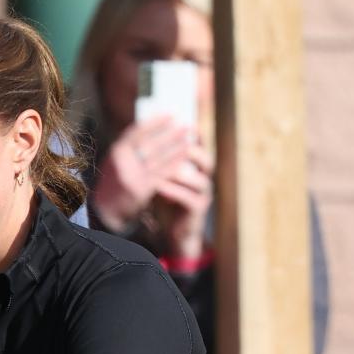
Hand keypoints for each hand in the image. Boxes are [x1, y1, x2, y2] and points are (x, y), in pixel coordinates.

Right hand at [92, 117, 191, 233]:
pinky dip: (174, 164)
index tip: (171, 113)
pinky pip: (161, 174)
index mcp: (116, 152)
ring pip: (159, 159)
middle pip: (151, 144)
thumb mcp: (116, 160)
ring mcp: (132, 176)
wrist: (104, 211)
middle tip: (187, 125)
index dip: (155, 122)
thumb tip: (150, 126)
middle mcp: (123, 163)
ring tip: (189, 139)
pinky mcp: (141, 190)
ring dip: (176, 148)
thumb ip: (129, 146)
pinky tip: (183, 157)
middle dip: (171, 134)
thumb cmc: (114, 181)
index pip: (137, 131)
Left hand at [152, 140, 214, 260]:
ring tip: (165, 167)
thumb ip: (161, 161)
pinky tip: (159, 187)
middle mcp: (204, 179)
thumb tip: (146, 138)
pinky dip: (174, 191)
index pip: (201, 147)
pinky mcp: (198, 210)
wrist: (172, 231)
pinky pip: (188, 198)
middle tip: (178, 143)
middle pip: (207, 160)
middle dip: (193, 151)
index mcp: (197, 169)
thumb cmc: (166, 201)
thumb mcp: (163, 178)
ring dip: (181, 172)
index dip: (197, 135)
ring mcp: (203, 194)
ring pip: (199, 179)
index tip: (186, 123)